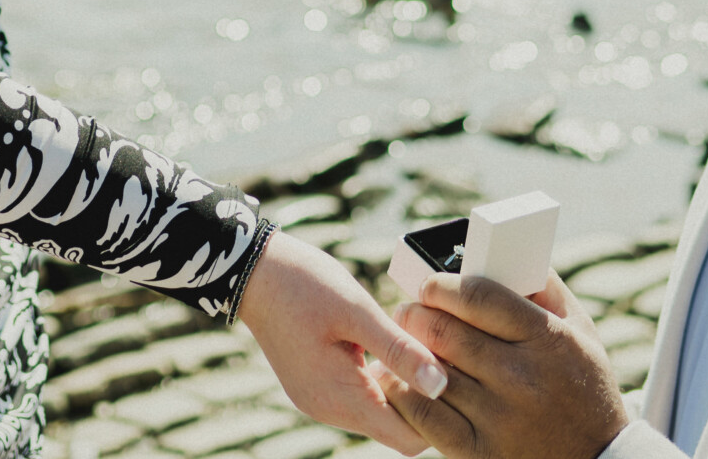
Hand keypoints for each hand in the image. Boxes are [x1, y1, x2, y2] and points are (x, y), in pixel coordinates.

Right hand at [238, 230, 450, 455]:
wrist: (253, 269)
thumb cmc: (304, 284)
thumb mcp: (357, 311)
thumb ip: (399, 350)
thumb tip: (441, 384)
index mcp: (339, 398)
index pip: (408, 438)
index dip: (439, 413)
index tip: (454, 374)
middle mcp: (328, 409)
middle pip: (395, 429)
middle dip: (423, 399)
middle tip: (443, 356)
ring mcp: (320, 399)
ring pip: (380, 413)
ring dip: (402, 387)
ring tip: (418, 346)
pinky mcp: (317, 385)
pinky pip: (360, 396)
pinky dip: (382, 379)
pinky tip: (391, 346)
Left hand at [382, 271, 628, 458]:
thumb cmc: (584, 385)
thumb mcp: (581, 331)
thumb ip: (547, 287)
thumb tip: (507, 251)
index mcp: (545, 338)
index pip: (478, 297)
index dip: (442, 284)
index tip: (430, 284)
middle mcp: (521, 376)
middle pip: (445, 331)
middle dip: (415, 313)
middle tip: (408, 310)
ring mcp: (499, 417)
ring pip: (430, 371)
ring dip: (406, 351)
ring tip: (404, 341)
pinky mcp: (480, 451)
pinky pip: (426, 416)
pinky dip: (404, 393)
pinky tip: (402, 381)